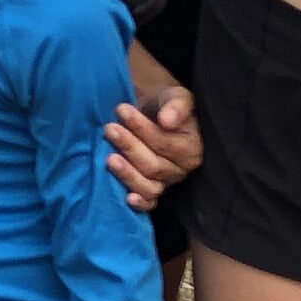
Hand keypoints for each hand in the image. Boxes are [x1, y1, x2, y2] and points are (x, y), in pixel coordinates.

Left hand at [104, 83, 198, 208]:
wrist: (155, 116)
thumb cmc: (165, 106)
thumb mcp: (175, 96)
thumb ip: (176, 105)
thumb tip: (167, 120)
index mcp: (192, 147)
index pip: (165, 142)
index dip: (142, 128)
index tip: (121, 110)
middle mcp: (182, 169)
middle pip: (154, 165)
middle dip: (129, 147)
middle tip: (109, 129)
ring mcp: (167, 183)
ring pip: (149, 186)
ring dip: (127, 174)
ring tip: (108, 158)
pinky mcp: (153, 192)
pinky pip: (149, 204)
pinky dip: (140, 204)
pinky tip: (127, 198)